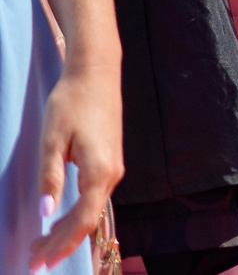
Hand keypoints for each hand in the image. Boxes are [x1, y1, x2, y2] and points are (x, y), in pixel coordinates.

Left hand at [29, 62, 117, 268]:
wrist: (96, 73)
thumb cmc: (71, 102)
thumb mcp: (52, 140)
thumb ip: (51, 177)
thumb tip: (46, 213)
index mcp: (99, 171)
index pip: (81, 221)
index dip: (61, 245)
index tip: (38, 263)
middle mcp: (112, 174)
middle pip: (87, 220)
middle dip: (61, 244)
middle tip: (33, 261)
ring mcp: (114, 168)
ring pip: (91, 210)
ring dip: (67, 231)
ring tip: (41, 245)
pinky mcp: (110, 161)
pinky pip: (93, 198)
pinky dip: (75, 215)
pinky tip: (59, 219)